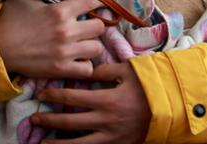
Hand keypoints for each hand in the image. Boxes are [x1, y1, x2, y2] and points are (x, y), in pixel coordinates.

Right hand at [0, 0, 106, 79]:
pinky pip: (87, 69)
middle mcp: (67, 31)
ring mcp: (65, 52)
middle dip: (94, 24)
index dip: (95, 1)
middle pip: (99, 27)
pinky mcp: (61, 69)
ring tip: (82, 43)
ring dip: (91, 45)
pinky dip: (85, 65)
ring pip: (97, 48)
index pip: (92, 1)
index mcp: (60, 11)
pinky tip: (77, 60)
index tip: (91, 5)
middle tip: (85, 25)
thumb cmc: (9, 19)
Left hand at [32, 61, 150, 143]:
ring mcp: (111, 136)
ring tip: (42, 143)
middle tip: (35, 118)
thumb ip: (104, 70)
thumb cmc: (148, 85)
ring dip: (59, 143)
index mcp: (106, 99)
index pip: (73, 97)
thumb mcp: (127, 70)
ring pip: (79, 143)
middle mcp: (106, 120)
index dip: (55, 95)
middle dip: (50, 119)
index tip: (42, 93)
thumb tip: (84, 69)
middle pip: (71, 121)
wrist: (171, 107)